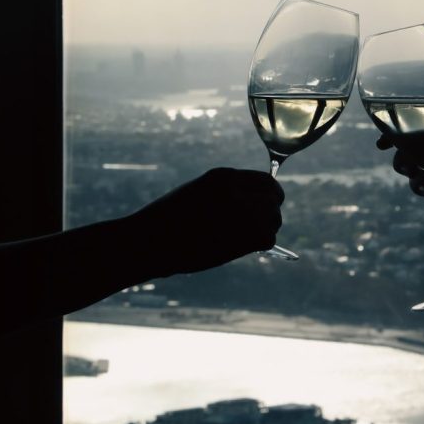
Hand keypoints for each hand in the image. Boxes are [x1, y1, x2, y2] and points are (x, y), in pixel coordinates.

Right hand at [131, 168, 283, 275]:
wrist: (148, 241)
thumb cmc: (167, 221)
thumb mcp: (199, 194)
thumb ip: (227, 195)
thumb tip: (255, 207)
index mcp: (223, 176)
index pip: (265, 181)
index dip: (268, 195)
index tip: (264, 207)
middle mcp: (236, 189)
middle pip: (275, 198)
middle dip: (270, 212)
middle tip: (257, 227)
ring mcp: (241, 211)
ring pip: (274, 219)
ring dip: (266, 230)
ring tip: (244, 238)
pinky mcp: (242, 235)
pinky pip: (267, 239)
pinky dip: (258, 245)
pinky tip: (241, 247)